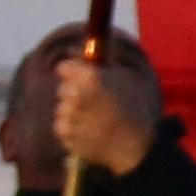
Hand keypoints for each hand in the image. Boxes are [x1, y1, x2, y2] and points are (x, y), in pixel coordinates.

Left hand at [46, 41, 164, 177]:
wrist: (134, 146)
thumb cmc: (132, 108)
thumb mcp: (120, 78)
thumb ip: (94, 63)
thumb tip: (71, 49)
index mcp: (90, 78)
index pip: (63, 67)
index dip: (72, 72)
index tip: (81, 78)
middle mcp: (75, 95)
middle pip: (62, 88)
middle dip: (73, 92)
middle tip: (94, 102)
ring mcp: (68, 116)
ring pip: (61, 108)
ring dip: (72, 111)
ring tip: (94, 118)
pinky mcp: (65, 135)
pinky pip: (61, 126)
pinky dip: (71, 128)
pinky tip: (89, 130)